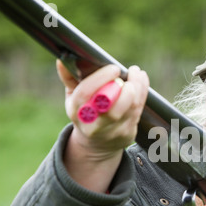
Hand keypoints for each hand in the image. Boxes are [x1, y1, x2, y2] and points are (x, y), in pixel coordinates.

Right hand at [56, 60, 148, 191]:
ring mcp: (112, 132)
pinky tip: (141, 81)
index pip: (84, 94)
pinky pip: (138, 111)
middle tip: (130, 72)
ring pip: (129, 110)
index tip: (114, 68)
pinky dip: (143, 94)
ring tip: (137, 73)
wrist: (97, 144)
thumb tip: (61, 61)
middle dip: (124, 90)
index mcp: (76, 112)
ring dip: (138, 88)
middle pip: (111, 110)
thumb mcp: (73, 98)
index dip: (100, 79)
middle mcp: (93, 125)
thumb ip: (69, 78)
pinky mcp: (127, 134)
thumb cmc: (86, 112)